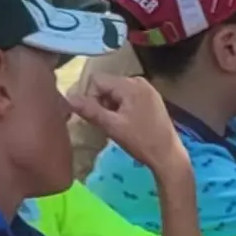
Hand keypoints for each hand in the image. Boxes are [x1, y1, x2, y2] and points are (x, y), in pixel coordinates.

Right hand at [68, 75, 186, 174]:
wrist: (167, 155)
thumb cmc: (140, 141)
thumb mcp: (112, 126)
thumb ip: (89, 110)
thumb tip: (68, 98)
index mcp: (130, 84)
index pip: (96, 80)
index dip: (91, 97)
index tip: (98, 116)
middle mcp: (139, 81)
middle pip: (107, 85)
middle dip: (102, 102)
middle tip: (109, 122)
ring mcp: (147, 89)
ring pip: (116, 92)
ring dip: (111, 106)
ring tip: (119, 124)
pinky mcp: (151, 98)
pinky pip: (128, 96)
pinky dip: (122, 107)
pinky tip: (128, 123)